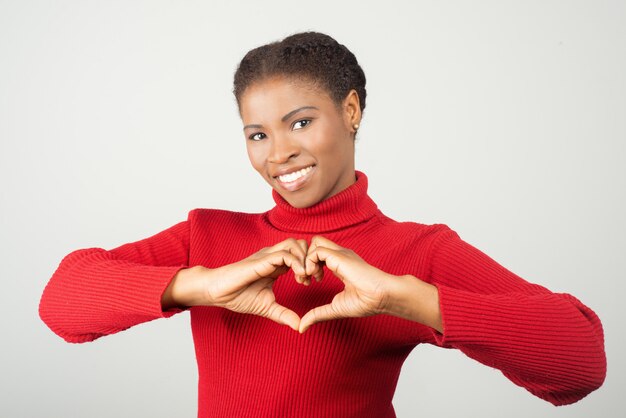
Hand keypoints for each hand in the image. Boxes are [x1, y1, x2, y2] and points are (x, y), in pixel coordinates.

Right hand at [164, 238, 309, 331]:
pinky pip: (284, 254)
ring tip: (305, 278)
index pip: (300, 254)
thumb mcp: (266, 307)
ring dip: (305, 259)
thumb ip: (283, 314)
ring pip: (295, 244)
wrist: (216, 292)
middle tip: (312, 278)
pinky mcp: (261, 260)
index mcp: (276, 264)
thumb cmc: (237, 296)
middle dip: (311, 259)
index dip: (310, 265)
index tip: (312, 282)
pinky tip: (299, 277)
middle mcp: (273, 256)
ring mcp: (267, 256)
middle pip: (301, 244)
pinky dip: (296, 263)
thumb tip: (299, 326)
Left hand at [298, 236, 394, 332]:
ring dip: (305, 259)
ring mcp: (339, 254)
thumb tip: (302, 327)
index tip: (309, 283)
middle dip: (304, 259)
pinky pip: (316, 250)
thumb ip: (317, 314)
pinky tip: (315, 276)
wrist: (381, 298)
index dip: (308, 266)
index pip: (318, 254)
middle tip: (305, 278)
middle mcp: (339, 256)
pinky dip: (309, 262)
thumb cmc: (365, 302)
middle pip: (315, 243)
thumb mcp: (334, 308)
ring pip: (314, 242)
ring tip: (309, 277)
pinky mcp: (339, 256)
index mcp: (339, 264)